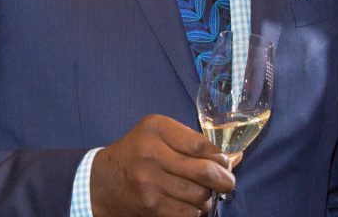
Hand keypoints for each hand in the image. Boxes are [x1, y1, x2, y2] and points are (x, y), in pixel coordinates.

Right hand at [90, 114, 235, 216]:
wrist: (101, 181)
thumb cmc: (137, 152)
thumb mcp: (158, 134)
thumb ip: (192, 142)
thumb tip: (235, 157)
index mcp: (155, 128)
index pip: (200, 145)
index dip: (220, 157)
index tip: (226, 162)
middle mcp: (151, 153)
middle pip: (204, 172)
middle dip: (224, 180)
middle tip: (228, 182)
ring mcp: (149, 182)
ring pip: (199, 196)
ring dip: (208, 198)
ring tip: (205, 193)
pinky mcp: (150, 206)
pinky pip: (188, 213)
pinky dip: (196, 212)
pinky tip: (191, 205)